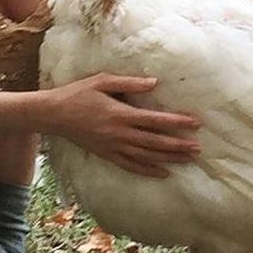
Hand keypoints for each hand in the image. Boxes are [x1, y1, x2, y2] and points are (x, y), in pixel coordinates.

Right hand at [50, 73, 200, 177]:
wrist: (54, 114)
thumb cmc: (77, 93)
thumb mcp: (102, 80)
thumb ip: (129, 82)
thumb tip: (154, 82)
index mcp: (121, 113)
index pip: (155, 120)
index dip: (177, 122)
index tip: (195, 123)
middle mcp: (120, 133)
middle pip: (155, 142)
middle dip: (178, 145)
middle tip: (198, 148)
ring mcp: (114, 147)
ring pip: (147, 156)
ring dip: (169, 158)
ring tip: (188, 160)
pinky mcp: (107, 154)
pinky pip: (131, 166)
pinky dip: (148, 170)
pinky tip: (163, 172)